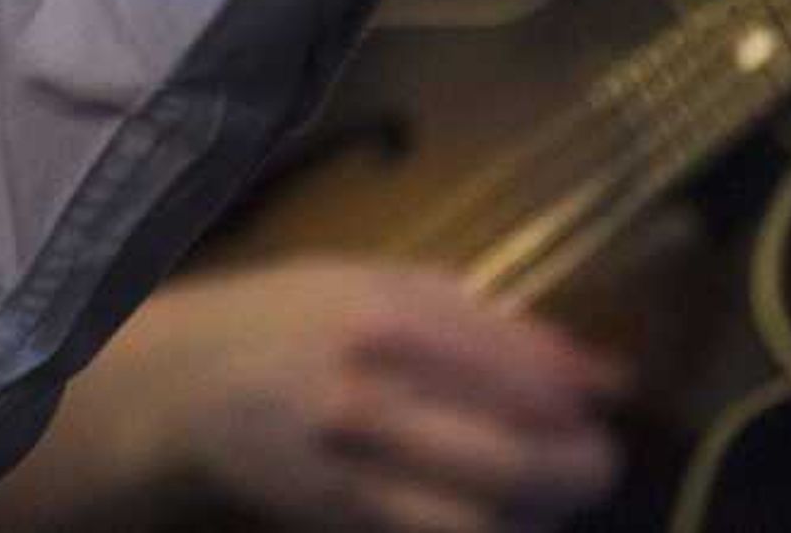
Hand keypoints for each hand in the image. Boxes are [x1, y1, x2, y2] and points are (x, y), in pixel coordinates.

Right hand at [61, 260, 627, 532]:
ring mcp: (352, 472)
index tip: (606, 401)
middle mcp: (370, 399)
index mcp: (384, 320)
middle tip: (596, 462)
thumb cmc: (290, 316)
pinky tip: (495, 515)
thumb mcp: (379, 283)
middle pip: (515, 460)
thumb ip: (487, 320)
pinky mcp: (342, 524)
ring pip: (486, 523)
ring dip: (537, 516)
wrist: (184, 385)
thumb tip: (599, 372)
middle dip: (579, 469)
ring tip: (548, 495)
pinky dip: (485, 532)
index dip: (582, 398)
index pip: (523, 375)